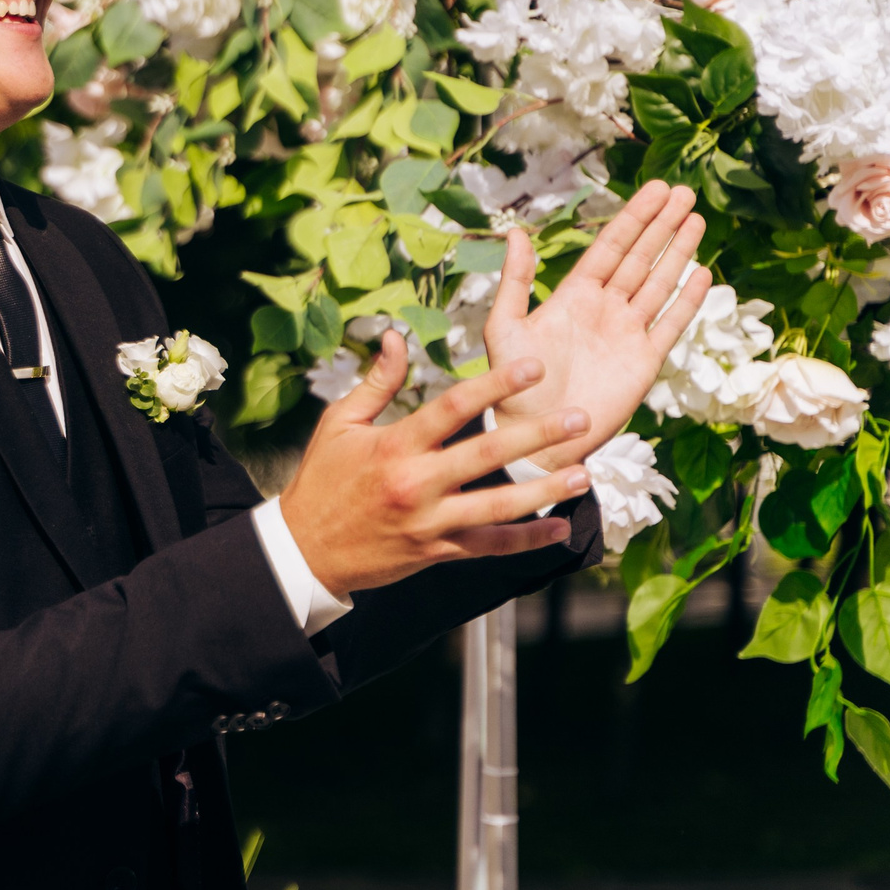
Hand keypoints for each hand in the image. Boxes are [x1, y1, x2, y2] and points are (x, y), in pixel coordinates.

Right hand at [280, 335, 593, 595]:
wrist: (305, 549)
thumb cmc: (321, 479)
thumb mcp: (339, 424)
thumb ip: (378, 383)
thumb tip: (395, 337)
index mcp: (394, 446)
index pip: (454, 407)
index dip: (496, 384)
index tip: (533, 367)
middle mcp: (416, 483)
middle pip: (487, 454)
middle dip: (537, 434)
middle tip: (579, 418)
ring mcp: (430, 522)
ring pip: (499, 507)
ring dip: (545, 490)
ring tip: (584, 473)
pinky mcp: (437, 551)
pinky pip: (490, 547)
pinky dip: (527, 540)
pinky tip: (559, 528)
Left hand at [483, 180, 710, 470]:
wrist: (535, 436)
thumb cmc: (512, 385)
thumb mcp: (505, 327)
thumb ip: (516, 281)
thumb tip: (516, 232)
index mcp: (574, 295)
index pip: (611, 247)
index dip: (634, 217)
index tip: (658, 189)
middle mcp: (604, 308)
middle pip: (641, 257)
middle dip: (662, 225)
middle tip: (685, 192)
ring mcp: (627, 332)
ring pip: (659, 284)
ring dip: (678, 253)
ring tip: (696, 220)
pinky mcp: (645, 361)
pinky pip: (671, 324)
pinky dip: (688, 301)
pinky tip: (702, 274)